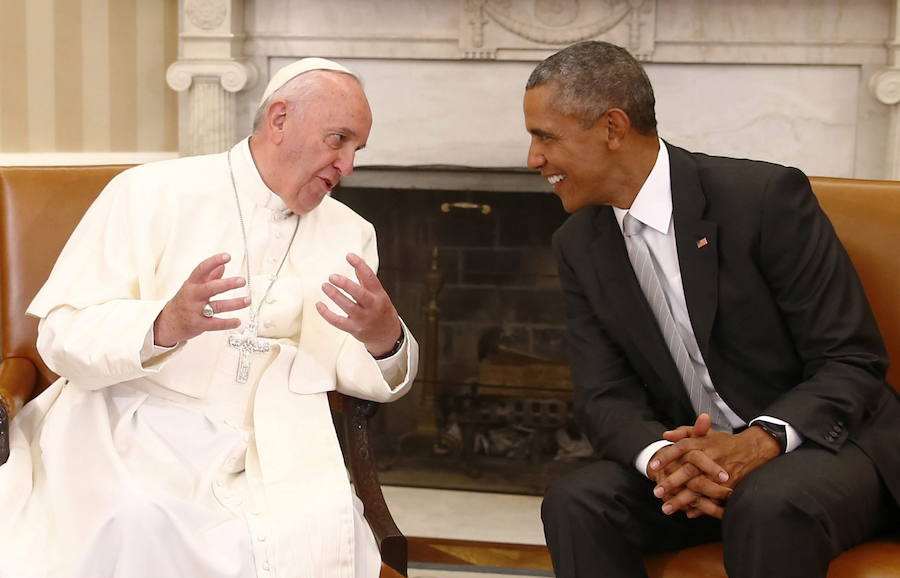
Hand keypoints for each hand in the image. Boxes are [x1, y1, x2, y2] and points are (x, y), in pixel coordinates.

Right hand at [153, 253, 248, 346]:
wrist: (167, 323)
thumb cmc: (184, 301)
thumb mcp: (193, 286)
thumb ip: (208, 277)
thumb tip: (222, 266)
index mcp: (192, 284)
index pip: (202, 269)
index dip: (214, 261)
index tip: (227, 256)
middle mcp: (193, 296)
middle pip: (211, 288)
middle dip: (227, 284)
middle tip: (242, 281)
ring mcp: (195, 311)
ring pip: (217, 306)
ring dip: (234, 303)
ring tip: (247, 300)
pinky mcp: (198, 325)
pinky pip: (215, 324)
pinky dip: (227, 323)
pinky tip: (238, 321)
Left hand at [316, 253, 401, 355]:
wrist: (387, 335)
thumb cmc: (381, 311)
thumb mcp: (378, 294)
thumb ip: (366, 280)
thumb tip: (356, 264)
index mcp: (379, 294)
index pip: (370, 277)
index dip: (360, 265)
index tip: (349, 256)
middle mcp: (372, 306)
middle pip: (359, 293)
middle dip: (345, 284)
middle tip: (332, 276)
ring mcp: (363, 318)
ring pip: (347, 306)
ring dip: (335, 295)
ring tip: (325, 286)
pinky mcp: (354, 329)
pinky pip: (338, 321)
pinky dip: (327, 313)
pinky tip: (319, 305)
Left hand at [652, 423, 780, 517]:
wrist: (753, 449)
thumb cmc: (724, 442)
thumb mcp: (705, 433)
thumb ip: (684, 432)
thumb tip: (665, 435)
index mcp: (703, 443)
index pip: (681, 448)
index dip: (666, 456)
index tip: (653, 467)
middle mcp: (710, 457)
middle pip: (688, 470)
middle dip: (671, 482)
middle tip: (656, 492)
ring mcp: (720, 472)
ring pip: (698, 488)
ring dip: (682, 499)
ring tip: (667, 508)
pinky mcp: (730, 485)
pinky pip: (712, 498)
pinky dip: (701, 507)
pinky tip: (688, 513)